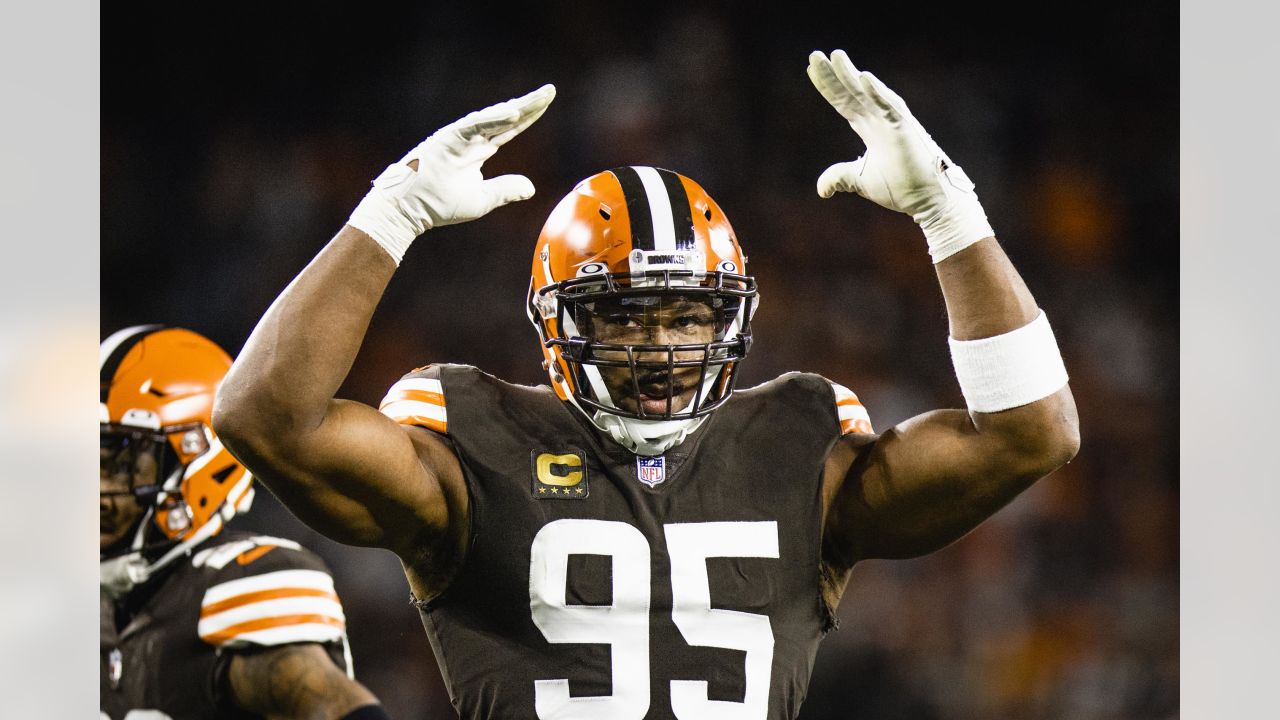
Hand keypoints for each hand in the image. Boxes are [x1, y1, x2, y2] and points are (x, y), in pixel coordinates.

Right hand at [348, 84, 556, 262]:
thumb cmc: (439, 204)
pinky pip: (474, 125)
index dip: (529, 116)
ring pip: (492, 117)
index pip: (509, 129)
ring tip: (538, 98)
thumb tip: (531, 187)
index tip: (547, 102)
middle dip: (528, 105)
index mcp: (478, 149)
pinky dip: (493, 118)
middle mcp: (470, 138)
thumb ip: (505, 190)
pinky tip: (513, 113)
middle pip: (505, 118)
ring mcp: (459, 136)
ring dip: (515, 107)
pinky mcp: (447, 138)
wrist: (409, 209)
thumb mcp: (482, 200)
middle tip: (550, 90)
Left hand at [806, 50, 991, 262]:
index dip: (828, 86)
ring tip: (836, 56)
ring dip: (852, 75)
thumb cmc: (902, 187)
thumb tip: (821, 189)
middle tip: (814, 55)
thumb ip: (841, 177)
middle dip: (833, 74)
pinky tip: (863, 77)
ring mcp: (893, 122)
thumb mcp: (861, 180)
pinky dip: (877, 92)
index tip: (811, 68)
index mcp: (870, 128)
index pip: (844, 102)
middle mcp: (880, 119)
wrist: (928, 200)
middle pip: (851, 92)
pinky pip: (890, 107)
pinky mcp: (906, 129)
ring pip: (869, 93)